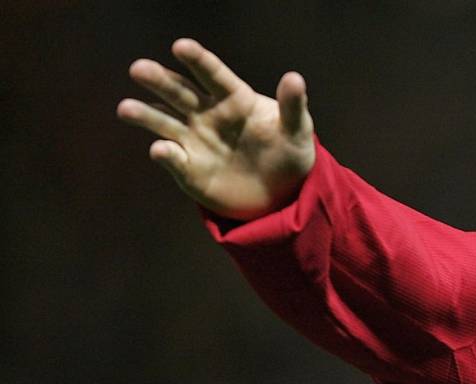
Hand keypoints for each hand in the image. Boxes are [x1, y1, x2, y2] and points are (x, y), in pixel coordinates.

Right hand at [117, 39, 315, 220]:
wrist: (281, 195)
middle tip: (139, 68)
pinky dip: (165, 154)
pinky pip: (173, 159)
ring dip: (145, 114)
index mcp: (234, 99)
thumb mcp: (298, 131)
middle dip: (159, 81)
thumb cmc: (290, 153)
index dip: (197, 60)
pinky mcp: (189, 169)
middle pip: (179, 93)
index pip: (213, 75)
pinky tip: (161, 149)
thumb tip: (294, 78)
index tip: (181, 46)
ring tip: (126, 108)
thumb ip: (293, 106)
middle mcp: (208, 114)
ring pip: (164, 122)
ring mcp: (195, 140)